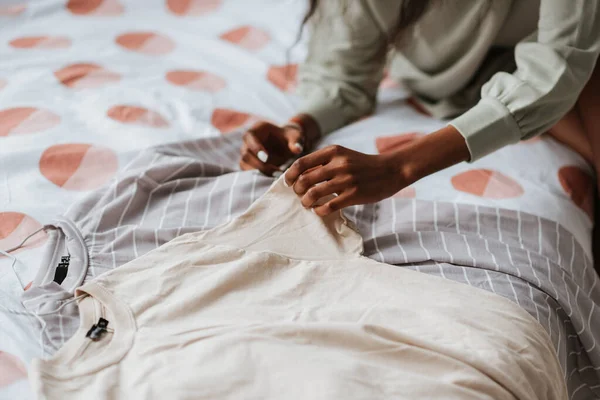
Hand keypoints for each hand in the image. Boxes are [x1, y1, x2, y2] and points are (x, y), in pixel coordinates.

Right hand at [239, 121, 303, 175]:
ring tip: (275, 175)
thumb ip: (296, 141)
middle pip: (246, 154)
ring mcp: (247, 153)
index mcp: (256, 129)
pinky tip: (271, 179)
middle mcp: (248, 141)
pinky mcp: (249, 164)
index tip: (266, 158)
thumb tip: (297, 149)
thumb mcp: (295, 136)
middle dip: (259, 165)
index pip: (249, 137)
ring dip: (258, 172)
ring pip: (244, 165)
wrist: (287, 144)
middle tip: (276, 171)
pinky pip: (247, 172)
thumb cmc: (290, 136)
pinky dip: (258, 176)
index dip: (255, 148)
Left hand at [283, 145, 409, 215]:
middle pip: (304, 180)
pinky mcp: (354, 194)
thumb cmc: (363, 165)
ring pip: (314, 194)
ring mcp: (346, 180)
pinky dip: (319, 211)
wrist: (391, 170)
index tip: (288, 182)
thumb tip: (300, 176)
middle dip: (297, 190)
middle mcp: (338, 164)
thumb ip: (324, 163)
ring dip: (305, 202)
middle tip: (298, 195)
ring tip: (306, 204)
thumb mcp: (343, 155)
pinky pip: (329, 206)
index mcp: (333, 151)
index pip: (301, 163)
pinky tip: (319, 211)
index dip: (290, 175)